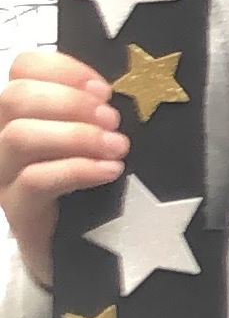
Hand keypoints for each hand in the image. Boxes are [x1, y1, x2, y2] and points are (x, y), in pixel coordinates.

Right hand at [0, 51, 129, 289]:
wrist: (79, 250)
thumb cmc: (91, 184)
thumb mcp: (96, 139)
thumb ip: (98, 112)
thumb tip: (128, 89)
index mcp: (23, 112)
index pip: (23, 67)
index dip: (63, 68)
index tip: (104, 88)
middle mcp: (4, 138)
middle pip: (15, 98)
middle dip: (70, 102)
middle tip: (112, 120)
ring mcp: (5, 175)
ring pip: (18, 136)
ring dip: (76, 135)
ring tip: (117, 147)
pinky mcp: (17, 209)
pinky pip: (34, 180)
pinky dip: (77, 169)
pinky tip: (110, 171)